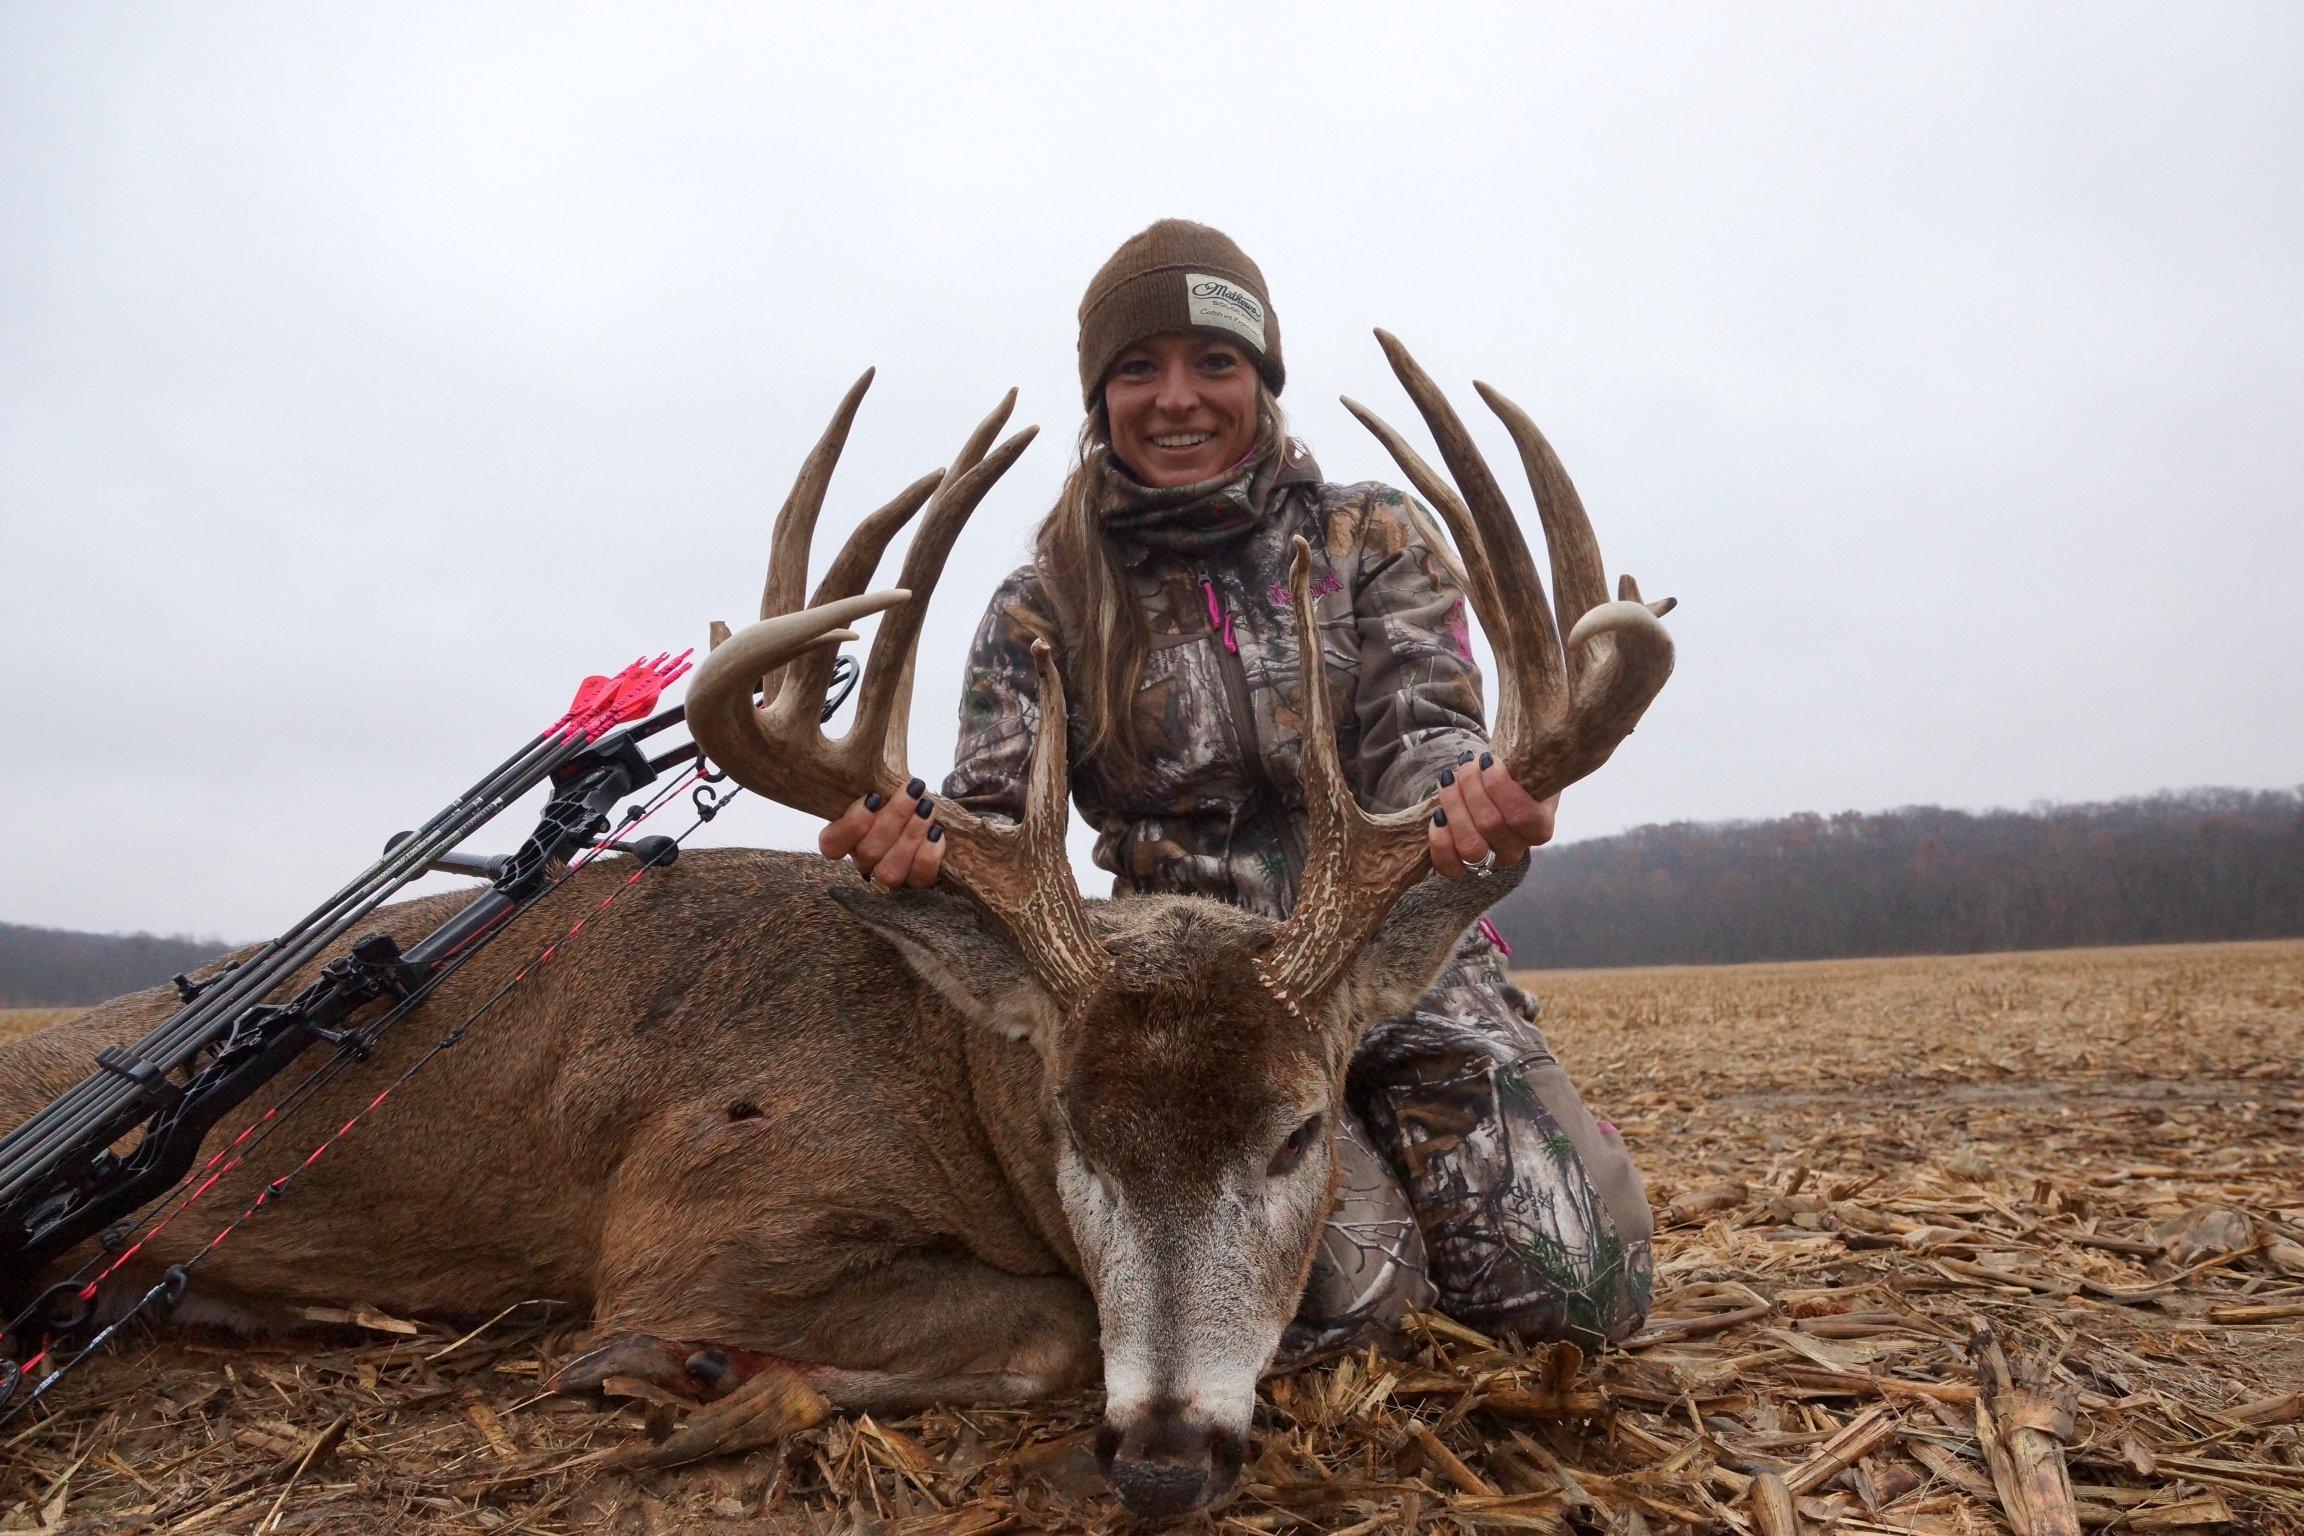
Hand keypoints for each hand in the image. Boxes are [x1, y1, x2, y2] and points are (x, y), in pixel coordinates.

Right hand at [819, 778, 946, 888]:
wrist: (931, 811)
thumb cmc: (899, 794)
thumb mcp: (882, 778)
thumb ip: (872, 766)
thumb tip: (876, 725)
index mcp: (847, 837)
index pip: (831, 845)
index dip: (850, 825)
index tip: (873, 798)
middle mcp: (863, 862)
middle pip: (867, 852)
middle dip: (893, 819)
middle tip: (914, 791)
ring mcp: (889, 877)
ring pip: (889, 871)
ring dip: (910, 836)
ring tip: (927, 809)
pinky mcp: (916, 884)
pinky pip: (919, 879)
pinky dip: (929, 855)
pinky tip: (937, 833)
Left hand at [1427, 752, 1558, 878]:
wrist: (1492, 789)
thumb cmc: (1510, 775)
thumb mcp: (1525, 764)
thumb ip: (1525, 756)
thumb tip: (1505, 746)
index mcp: (1540, 826)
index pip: (1523, 816)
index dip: (1499, 787)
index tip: (1487, 760)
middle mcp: (1517, 849)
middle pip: (1490, 825)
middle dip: (1471, 787)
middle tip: (1466, 764)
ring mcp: (1490, 861)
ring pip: (1470, 845)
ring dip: (1454, 807)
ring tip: (1448, 781)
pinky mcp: (1464, 868)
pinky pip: (1450, 866)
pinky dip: (1440, 840)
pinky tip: (1438, 815)